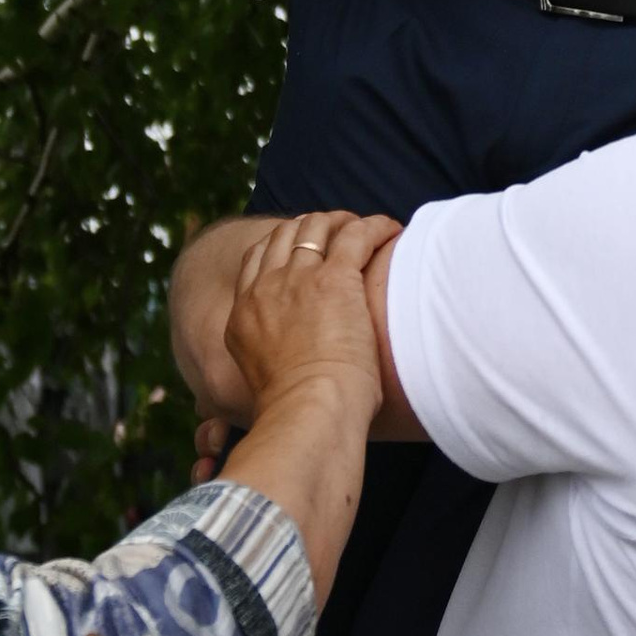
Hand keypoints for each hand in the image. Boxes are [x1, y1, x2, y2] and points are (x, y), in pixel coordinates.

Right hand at [225, 212, 394, 419]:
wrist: (308, 412)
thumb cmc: (298, 413)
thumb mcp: (265, 380)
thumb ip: (269, 359)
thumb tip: (291, 364)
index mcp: (243, 314)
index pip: (256, 258)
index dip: (281, 244)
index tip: (305, 247)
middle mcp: (266, 289)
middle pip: (283, 234)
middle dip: (311, 227)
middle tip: (338, 232)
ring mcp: (298, 279)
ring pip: (317, 225)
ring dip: (342, 222)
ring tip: (364, 229)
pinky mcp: (335, 278)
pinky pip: (357, 234)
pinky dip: (376, 227)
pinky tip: (392, 230)